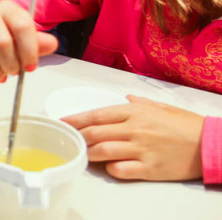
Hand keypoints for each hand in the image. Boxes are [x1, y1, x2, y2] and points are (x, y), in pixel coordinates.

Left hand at [62, 95, 203, 181]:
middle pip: (95, 133)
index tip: (62, 123)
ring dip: (89, 154)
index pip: (96, 115)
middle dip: (78, 138)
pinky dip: (110, 169)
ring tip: (84, 154)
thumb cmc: (186, 125)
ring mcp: (141, 149)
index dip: (76, 120)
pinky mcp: (150, 168)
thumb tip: (125, 98)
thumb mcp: (161, 107)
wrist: (211, 144)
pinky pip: (120, 169)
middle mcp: (135, 129)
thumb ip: (140, 103)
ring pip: (103, 151)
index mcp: (135, 112)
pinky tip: (108, 167)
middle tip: (69, 141)